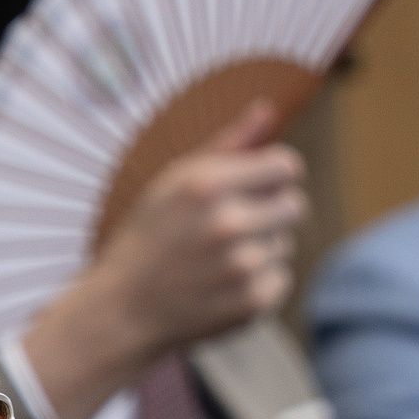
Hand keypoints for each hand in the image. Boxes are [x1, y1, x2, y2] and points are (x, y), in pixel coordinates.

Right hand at [93, 100, 307, 357]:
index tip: (251, 189)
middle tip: (229, 229)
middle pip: (295, 206)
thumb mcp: (174, 182)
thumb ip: (227, 145)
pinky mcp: (252, 303)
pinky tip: (220, 286)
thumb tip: (268, 109)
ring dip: (259, 250)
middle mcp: (227, 223)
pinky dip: (258, 283)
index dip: (271, 177)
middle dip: (269, 213)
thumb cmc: (148, 237)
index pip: (287, 166)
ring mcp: (241, 267)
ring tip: (213, 262)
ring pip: (285, 244)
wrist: (122, 310)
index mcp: (207, 184)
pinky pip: (280, 278)